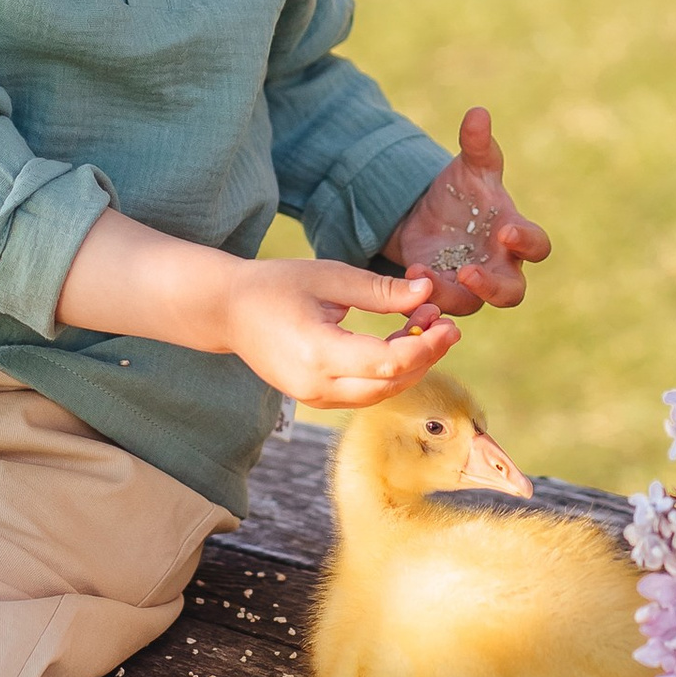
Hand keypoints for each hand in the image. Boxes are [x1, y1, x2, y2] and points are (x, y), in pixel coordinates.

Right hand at [220, 261, 459, 408]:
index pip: (388, 363)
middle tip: (444, 324)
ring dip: (409, 366)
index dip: (425, 346)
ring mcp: (314, 398)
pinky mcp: (315, 398)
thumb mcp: (328, 277)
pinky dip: (388, 373)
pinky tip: (398, 342)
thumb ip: (379, 290)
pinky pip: (363, 394)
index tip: (448, 324)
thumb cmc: (273, 286)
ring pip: (380, 394)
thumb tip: (427, 292)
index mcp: (318, 353)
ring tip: (423, 327)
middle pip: (390, 385)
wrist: (227, 311)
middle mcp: (316, 386)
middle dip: (425, 357)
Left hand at [386, 106, 551, 324]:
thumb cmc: (462, 191)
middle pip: (513, 293)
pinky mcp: (444, 294)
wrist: (427, 214)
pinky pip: (441, 306)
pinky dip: (427, 297)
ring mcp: (472, 287)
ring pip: (472, 305)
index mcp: (515, 234)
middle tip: (467, 272)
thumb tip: (477, 112)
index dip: (526, 243)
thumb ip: (477, 144)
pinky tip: (411, 276)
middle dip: (493, 287)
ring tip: (423, 273)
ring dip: (449, 294)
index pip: (537, 247)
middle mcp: (500, 267)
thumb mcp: (467, 166)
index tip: (505, 233)